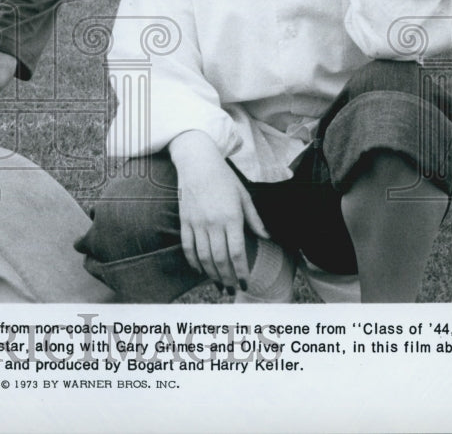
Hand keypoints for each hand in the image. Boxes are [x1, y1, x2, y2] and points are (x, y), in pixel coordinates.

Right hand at [168, 131, 269, 291]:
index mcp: (232, 217)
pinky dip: (193, 261)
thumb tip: (267, 237)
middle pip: (220, 259)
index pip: (237, 253)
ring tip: (219, 284)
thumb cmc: (224, 177)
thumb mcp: (244, 195)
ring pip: (204, 257)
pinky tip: (200, 270)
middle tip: (232, 290)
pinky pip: (187, 246)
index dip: (241, 272)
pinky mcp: (185, 220)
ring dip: (211, 274)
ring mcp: (197, 222)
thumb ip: (255, 219)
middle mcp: (213, 222)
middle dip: (227, 278)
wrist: (197, 162)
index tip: (245, 284)